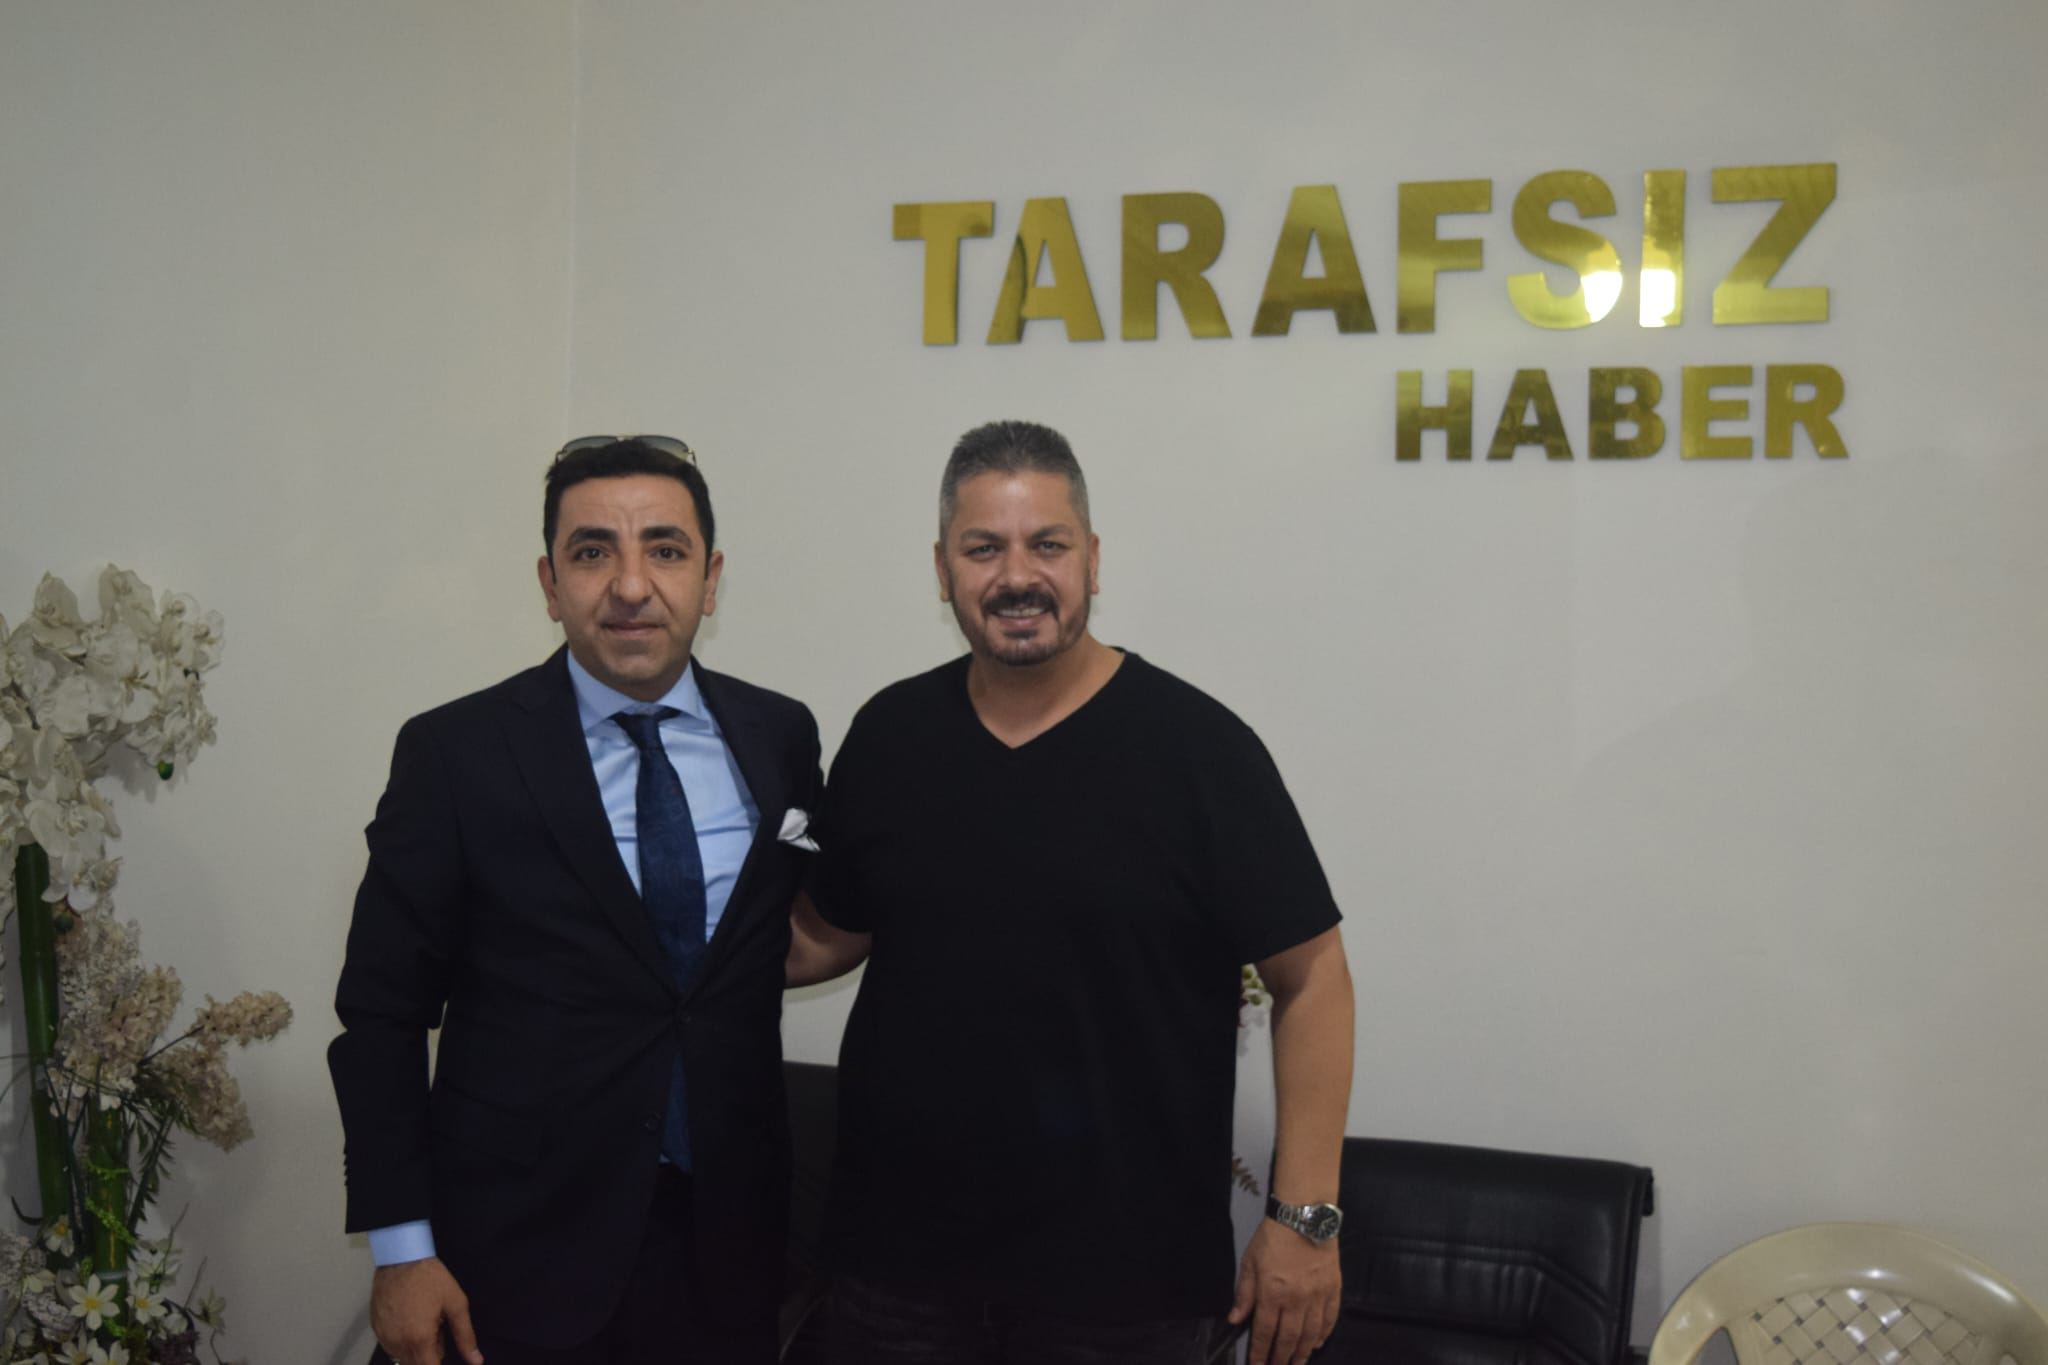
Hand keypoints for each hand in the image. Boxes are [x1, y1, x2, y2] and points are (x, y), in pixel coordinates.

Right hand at [371, 1257, 482, 1364]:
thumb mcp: (456, 1304)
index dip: (439, 1364)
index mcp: (420, 1340)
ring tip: (424, 1321)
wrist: (401, 1258)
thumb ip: (465, 1336)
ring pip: (403, 1358)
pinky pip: (391, 1347)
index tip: (444, 1349)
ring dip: (416, 1349)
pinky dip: (403, 1341)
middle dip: (430, 1355)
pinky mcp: (375, 1330)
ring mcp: (384, 1337)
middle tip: (437, 1328)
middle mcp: (398, 1344)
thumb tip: (476, 1361)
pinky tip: (410, 1320)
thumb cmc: (431, 1279)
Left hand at [1227, 1218, 1340, 1364]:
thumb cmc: (1273, 1237)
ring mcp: (1317, 1296)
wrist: (1304, 1216)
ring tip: (1297, 1363)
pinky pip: (1330, 1319)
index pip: (1264, 1332)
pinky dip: (1324, 1334)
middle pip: (1288, 1338)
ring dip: (1303, 1352)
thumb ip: (1244, 1293)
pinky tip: (1317, 1343)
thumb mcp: (1250, 1262)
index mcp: (1272, 1293)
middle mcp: (1296, 1300)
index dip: (1260, 1352)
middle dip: (1281, 1358)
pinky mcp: (1333, 1289)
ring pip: (1311, 1334)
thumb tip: (1235, 1319)